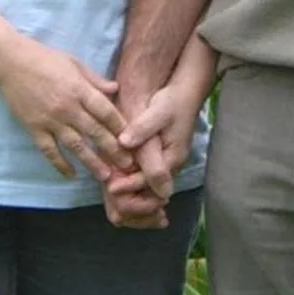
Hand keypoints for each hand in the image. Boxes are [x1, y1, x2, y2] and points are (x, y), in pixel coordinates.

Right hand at [0, 38, 131, 180]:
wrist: (10, 63)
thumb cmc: (45, 59)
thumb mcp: (75, 63)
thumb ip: (95, 80)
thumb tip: (116, 90)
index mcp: (79, 89)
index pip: (105, 112)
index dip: (120, 127)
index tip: (133, 139)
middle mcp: (67, 108)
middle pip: (95, 132)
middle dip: (113, 150)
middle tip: (127, 165)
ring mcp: (50, 120)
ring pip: (75, 146)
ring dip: (92, 162)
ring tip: (105, 176)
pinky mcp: (34, 129)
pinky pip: (49, 151)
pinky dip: (60, 164)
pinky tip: (71, 175)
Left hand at [104, 80, 202, 228]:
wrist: (185, 93)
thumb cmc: (172, 101)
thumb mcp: (158, 112)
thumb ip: (142, 129)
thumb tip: (125, 142)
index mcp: (172, 157)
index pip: (149, 181)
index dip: (129, 185)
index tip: (110, 186)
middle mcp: (171, 166)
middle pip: (152, 197)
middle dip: (132, 201)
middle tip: (109, 198)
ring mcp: (166, 165)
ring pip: (150, 194)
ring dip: (133, 199)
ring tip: (111, 200)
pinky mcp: (160, 161)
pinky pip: (148, 184)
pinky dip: (135, 190)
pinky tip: (118, 190)